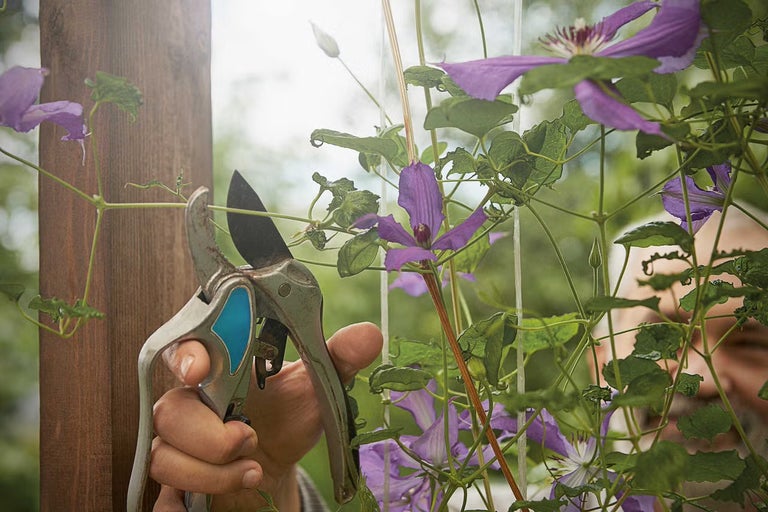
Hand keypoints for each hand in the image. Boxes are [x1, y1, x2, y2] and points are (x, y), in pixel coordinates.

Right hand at [149, 322, 382, 511]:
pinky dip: (188, 502)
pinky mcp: (174, 478)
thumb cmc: (287, 418)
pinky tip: (222, 497)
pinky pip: (161, 496)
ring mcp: (176, 442)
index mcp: (218, 370)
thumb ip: (336, 360)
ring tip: (252, 471)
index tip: (201, 368)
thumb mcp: (315, 389)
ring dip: (211, 473)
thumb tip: (368, 335)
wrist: (274, 467)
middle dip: (210, 435)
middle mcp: (188, 402)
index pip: (185, 349)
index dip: (186, 355)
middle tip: (249, 439)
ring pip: (165, 457)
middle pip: (170, 412)